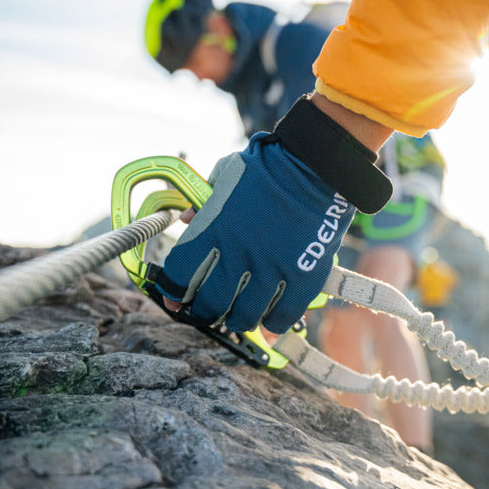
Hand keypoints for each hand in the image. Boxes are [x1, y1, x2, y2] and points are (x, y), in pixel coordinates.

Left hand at [155, 134, 354, 332]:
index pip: (180, 275)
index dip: (172, 292)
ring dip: (237, 321)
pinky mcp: (302, 276)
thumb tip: (184, 220)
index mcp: (214, 229)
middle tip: (205, 313)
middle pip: (211, 303)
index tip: (173, 299)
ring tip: (237, 318)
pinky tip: (268, 323)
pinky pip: (283, 315)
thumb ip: (202, 203)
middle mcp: (239, 253)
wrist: (315, 163)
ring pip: (245, 315)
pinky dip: (273, 325)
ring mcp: (272, 268)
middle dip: (203, 313)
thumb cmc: (267, 167)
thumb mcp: (224, 176)